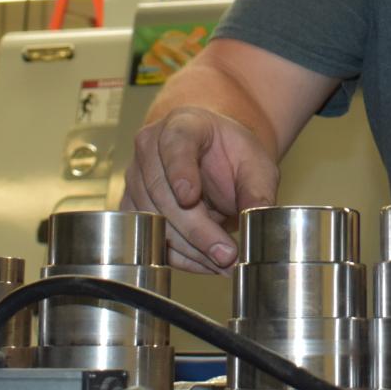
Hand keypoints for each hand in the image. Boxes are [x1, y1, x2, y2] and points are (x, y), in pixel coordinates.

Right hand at [122, 105, 278, 273]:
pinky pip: (149, 238)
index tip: (190, 197)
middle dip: (196, 229)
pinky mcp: (132, 207)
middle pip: (162, 192)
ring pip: (153, 220)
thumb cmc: (232, 154)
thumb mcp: (256, 164)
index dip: (180, 170)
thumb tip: (256, 217)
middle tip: (226, 253)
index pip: (175, 144)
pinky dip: (179, 257)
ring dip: (190, 249)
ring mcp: (135, 177)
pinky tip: (206, 264)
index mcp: (182, 125)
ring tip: (224, 262)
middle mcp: (150, 148)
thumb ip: (258, 190)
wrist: (214, 157)